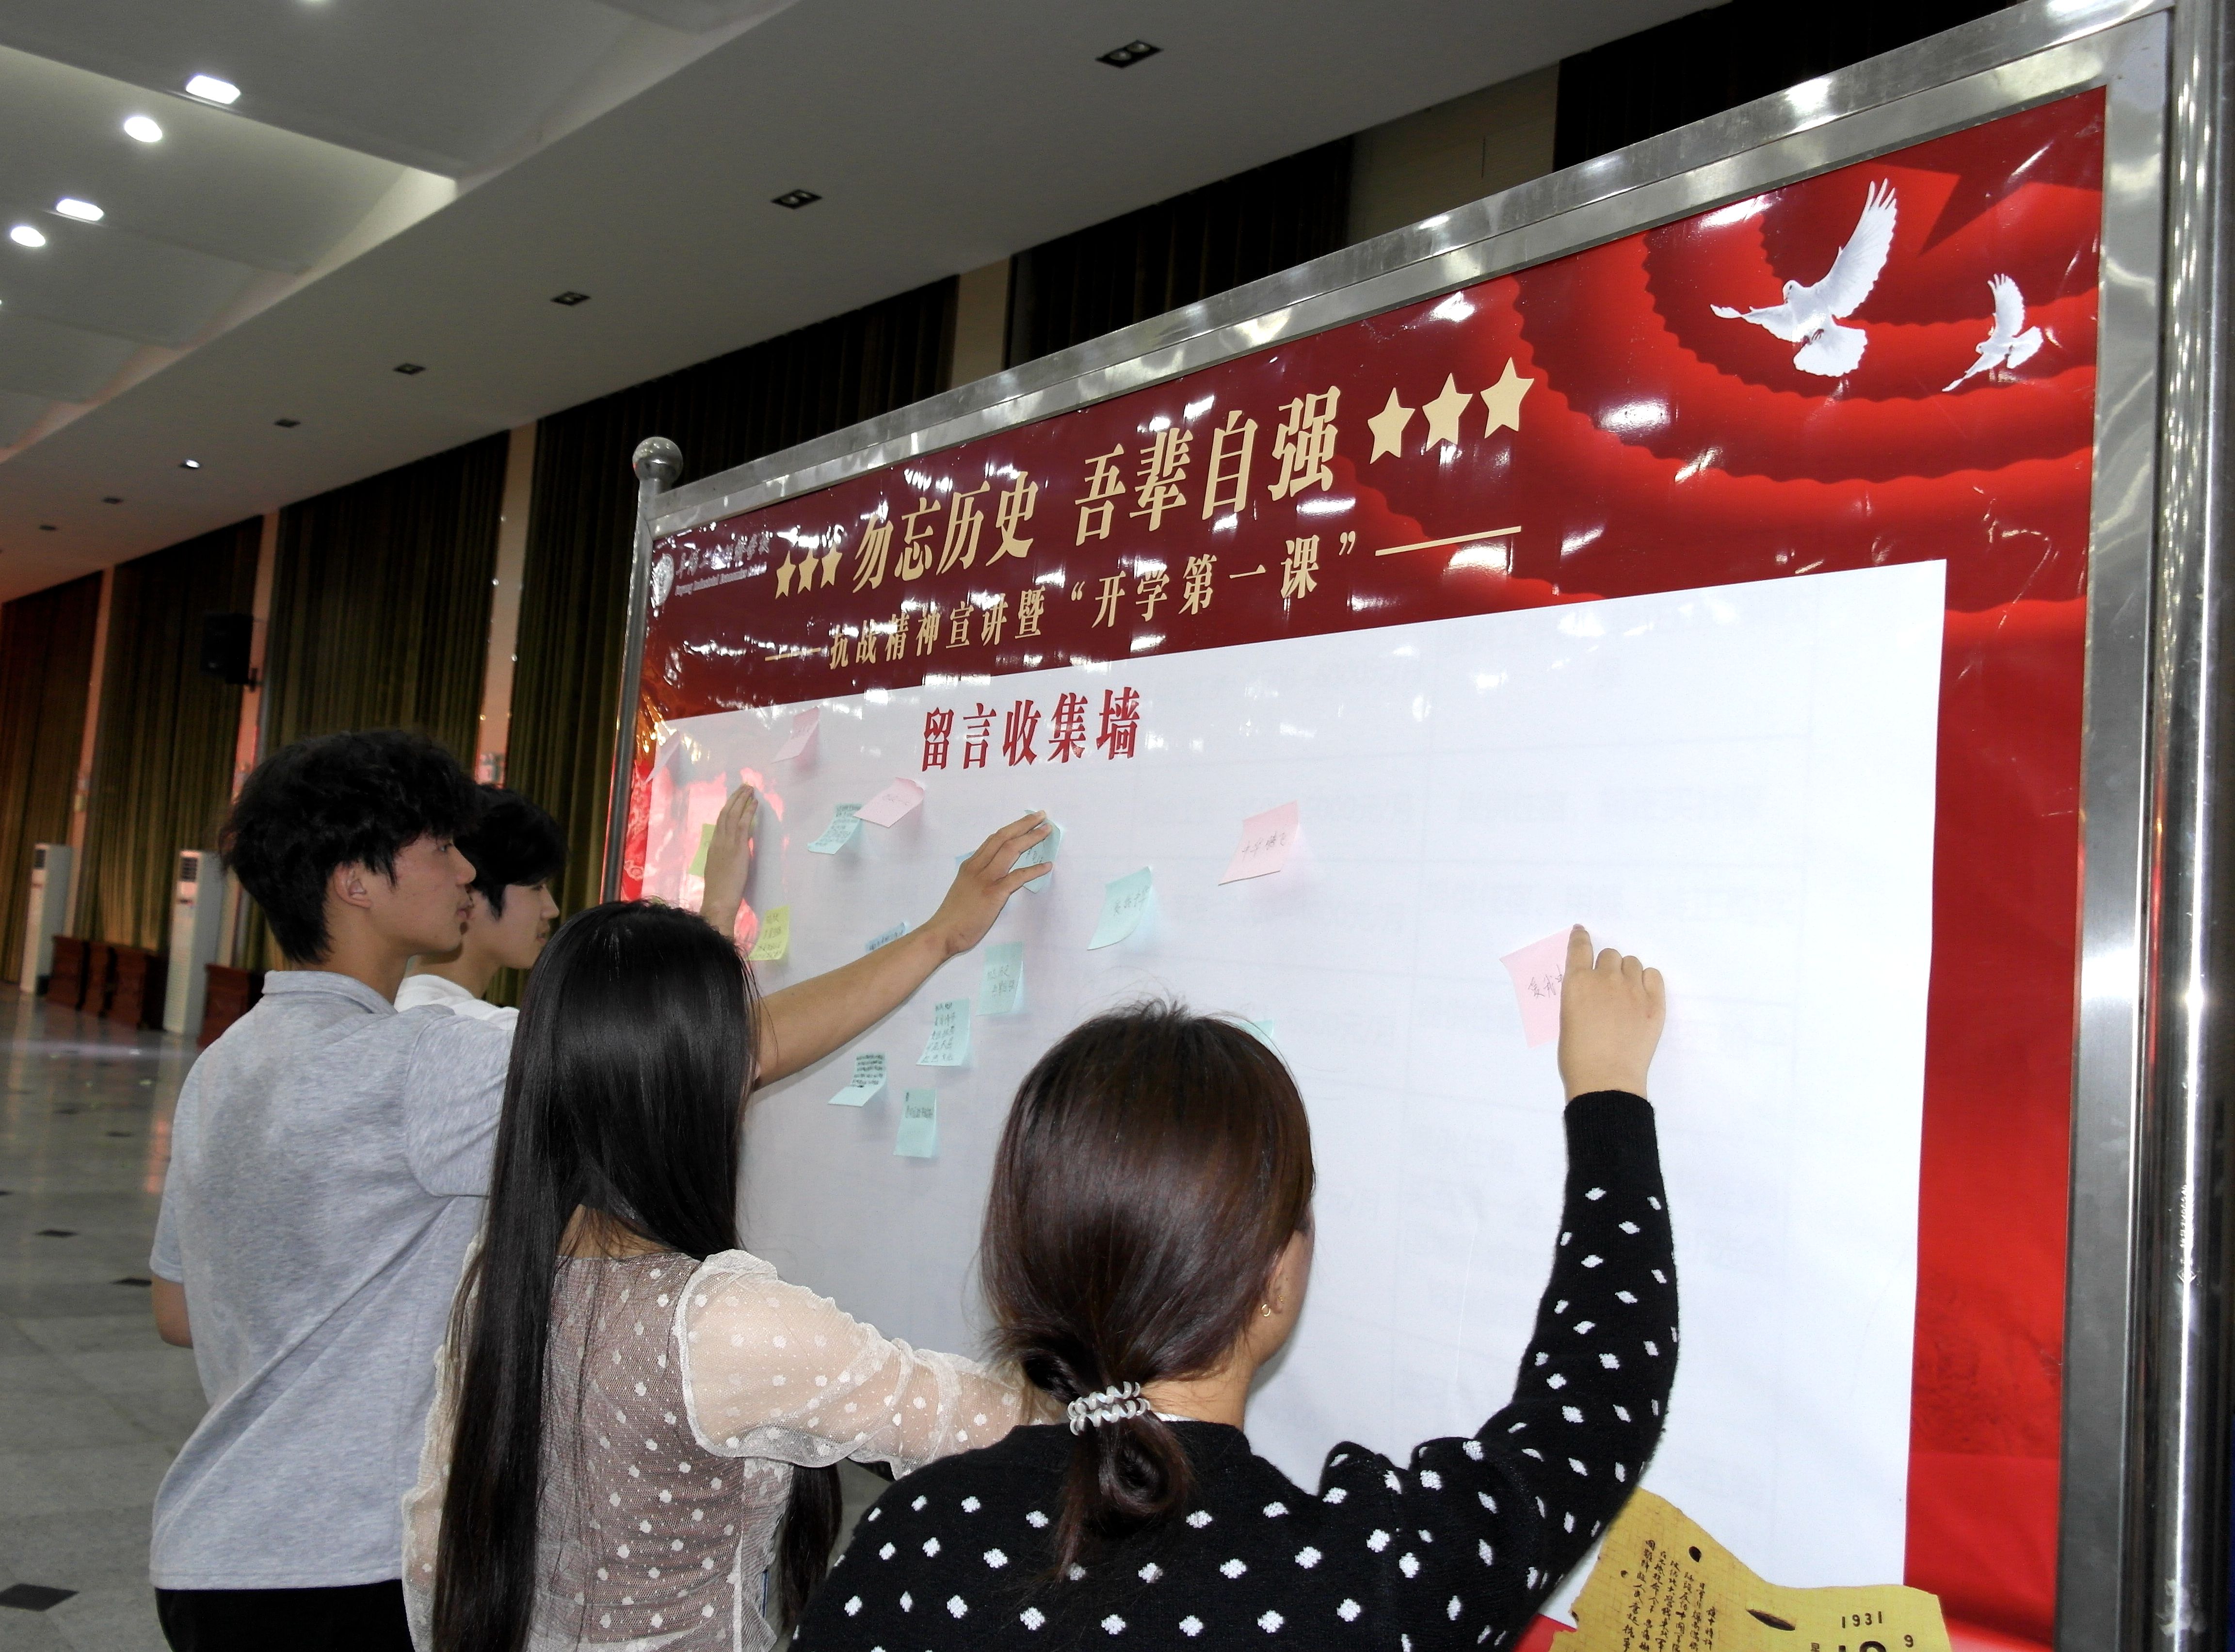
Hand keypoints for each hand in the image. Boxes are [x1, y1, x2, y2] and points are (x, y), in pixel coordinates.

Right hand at [699, 784, 759, 933]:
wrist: (718, 900)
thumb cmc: (720, 891)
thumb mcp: (718, 870)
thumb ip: (722, 858)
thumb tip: (730, 854)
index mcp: (712, 846)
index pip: (719, 822)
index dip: (727, 808)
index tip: (734, 799)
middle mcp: (718, 841)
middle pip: (725, 813)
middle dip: (735, 798)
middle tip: (744, 787)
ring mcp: (726, 843)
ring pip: (733, 815)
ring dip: (742, 800)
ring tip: (750, 789)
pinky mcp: (737, 847)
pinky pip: (742, 824)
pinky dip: (748, 811)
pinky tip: (755, 803)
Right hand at [921, 812, 1052, 958]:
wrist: (943, 932)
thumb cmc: (953, 917)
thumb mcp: (963, 889)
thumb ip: (977, 878)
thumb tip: (992, 875)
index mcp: (970, 865)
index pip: (993, 840)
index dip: (1011, 828)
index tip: (1025, 822)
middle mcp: (977, 866)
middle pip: (1003, 837)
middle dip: (1024, 824)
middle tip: (1041, 816)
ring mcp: (986, 878)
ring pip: (1011, 849)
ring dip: (1031, 838)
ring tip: (1046, 831)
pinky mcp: (994, 893)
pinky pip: (1018, 876)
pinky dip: (1034, 869)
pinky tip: (1047, 866)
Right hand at [1556, 925, 1663, 1099]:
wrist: (1606, 1079)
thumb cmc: (1577, 1057)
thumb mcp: (1567, 1019)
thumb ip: (1577, 996)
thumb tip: (1589, 990)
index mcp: (1577, 983)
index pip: (1579, 947)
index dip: (1580, 937)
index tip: (1582, 932)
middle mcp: (1605, 979)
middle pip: (1610, 954)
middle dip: (1606, 965)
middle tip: (1606, 986)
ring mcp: (1633, 990)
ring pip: (1632, 963)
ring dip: (1626, 972)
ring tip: (1625, 993)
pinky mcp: (1655, 1003)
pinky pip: (1654, 975)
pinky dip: (1647, 980)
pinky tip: (1642, 994)